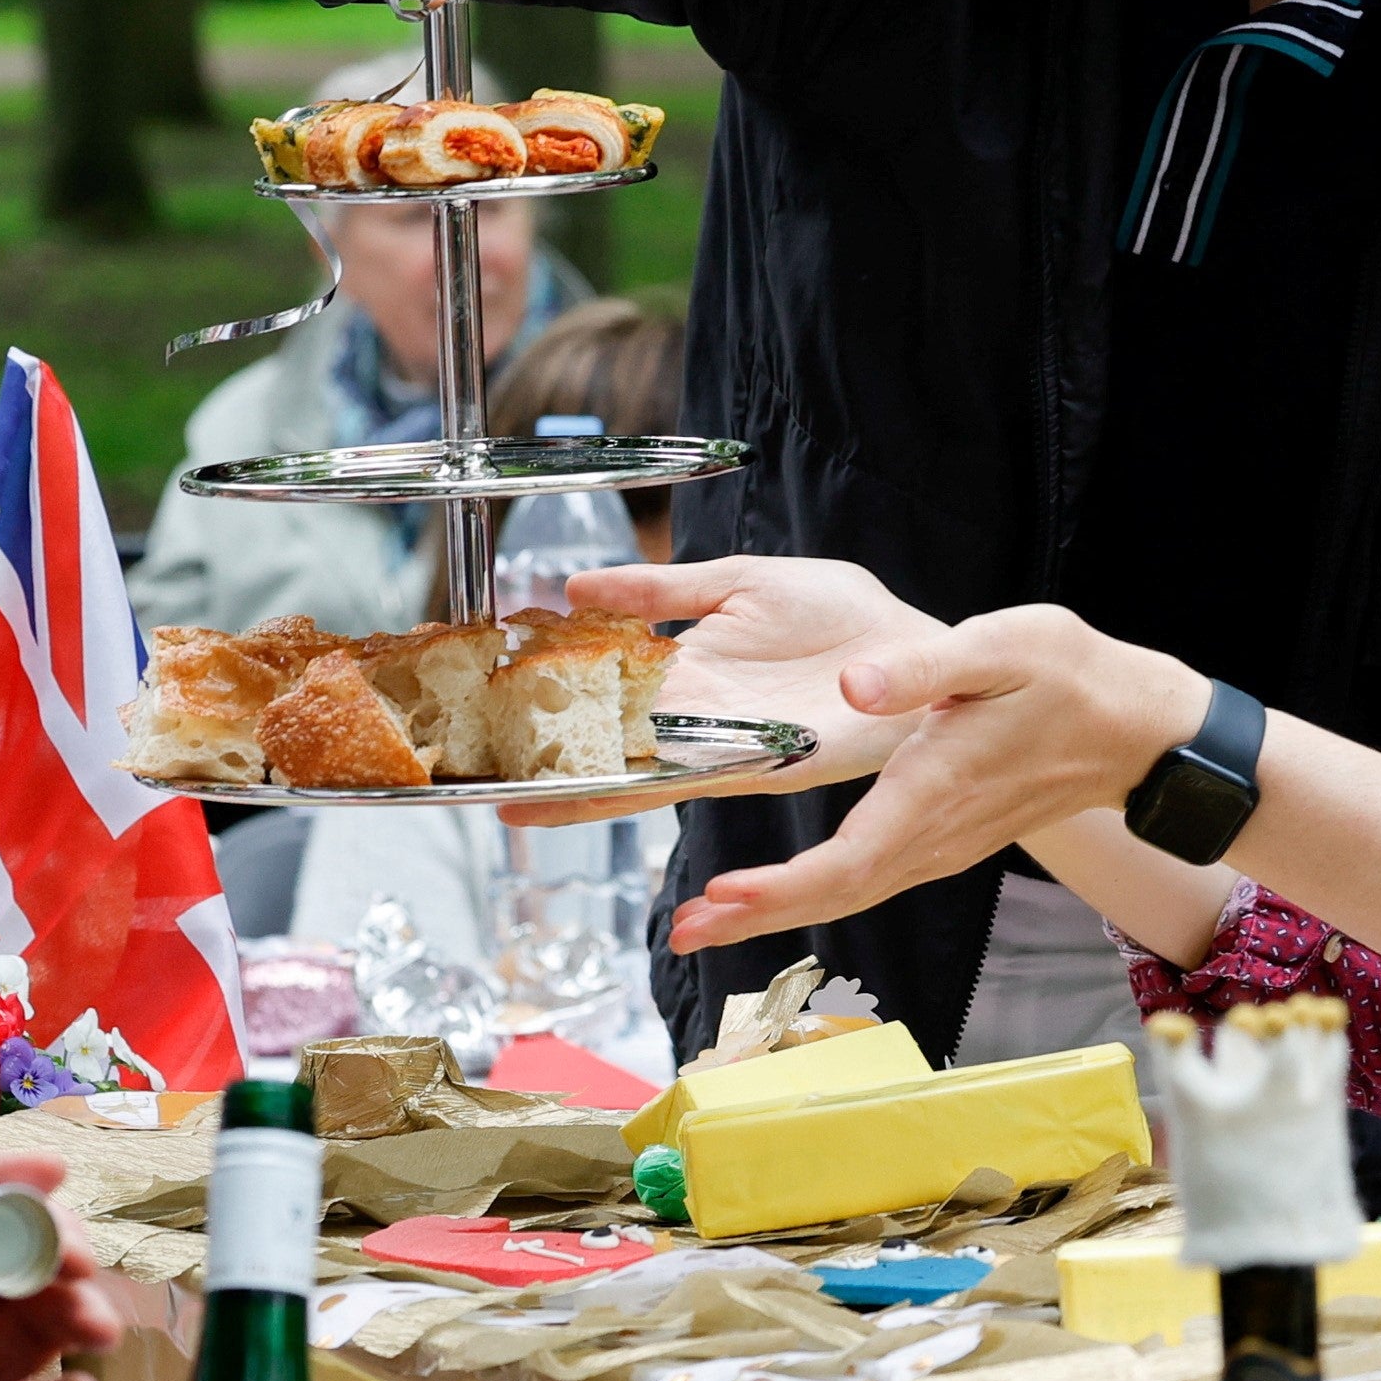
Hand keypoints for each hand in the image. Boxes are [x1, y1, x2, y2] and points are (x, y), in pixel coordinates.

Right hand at [479, 554, 939, 830]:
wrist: (913, 647)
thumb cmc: (844, 617)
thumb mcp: (740, 582)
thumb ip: (662, 591)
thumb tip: (577, 584)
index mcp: (686, 666)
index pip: (599, 686)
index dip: (542, 695)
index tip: (481, 699)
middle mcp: (692, 715)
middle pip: (602, 743)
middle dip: (539, 759)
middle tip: (466, 772)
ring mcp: (718, 744)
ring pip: (628, 774)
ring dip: (571, 788)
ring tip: (507, 799)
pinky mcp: (754, 765)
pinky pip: (682, 784)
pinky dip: (632, 794)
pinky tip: (588, 798)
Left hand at [573, 558, 1204, 951]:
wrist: (1136, 730)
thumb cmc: (1073, 678)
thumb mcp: (1004, 647)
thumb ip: (926, 665)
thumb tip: (852, 686)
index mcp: (936, 787)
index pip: (848, 859)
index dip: (782, 887)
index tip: (721, 895)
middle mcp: (934, 833)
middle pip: (836, 893)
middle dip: (756, 916)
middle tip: (682, 929)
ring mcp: (941, 844)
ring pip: (850, 892)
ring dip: (777, 908)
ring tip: (705, 918)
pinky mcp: (944, 839)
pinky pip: (870, 878)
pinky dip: (813, 891)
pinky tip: (775, 888)